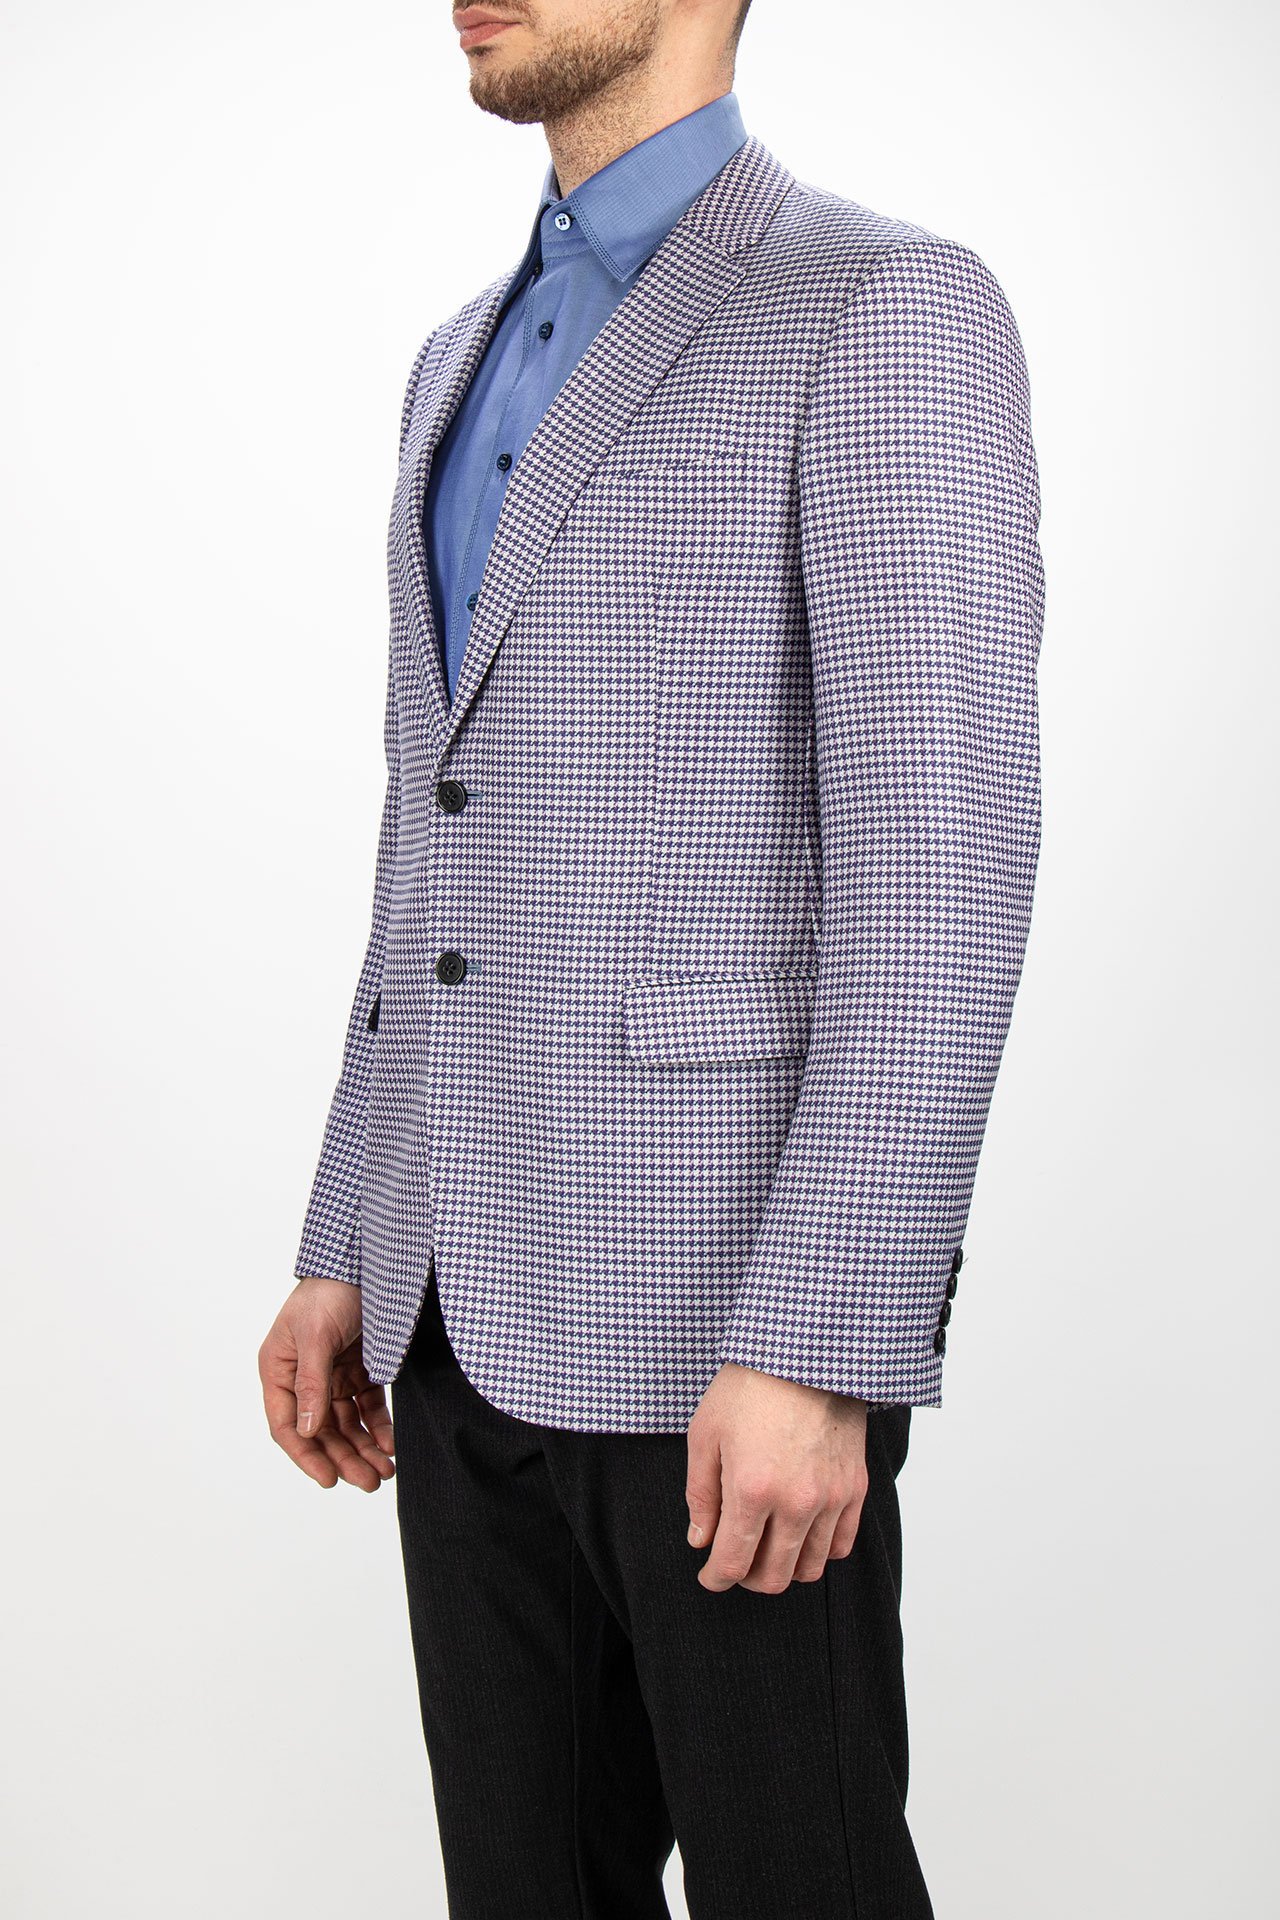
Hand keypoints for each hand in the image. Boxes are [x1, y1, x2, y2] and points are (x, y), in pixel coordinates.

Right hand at [258, 1277, 395, 1490]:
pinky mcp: (359, 1371)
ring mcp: (332, 1376)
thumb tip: (306, 1431)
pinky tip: (392, 1444)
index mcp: (279, 1371)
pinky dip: (379, 1427)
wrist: (365, 1261)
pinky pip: (368, 1408)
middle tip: (371, 1483)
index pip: (287, 1425)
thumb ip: (311, 1384)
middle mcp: (302, 1379)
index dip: (307, 1456)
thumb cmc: (328, 1292)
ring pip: (346, 1425)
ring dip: (364, 1449)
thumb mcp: (316, 1336)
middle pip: (321, 1432)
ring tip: (385, 1472)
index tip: (329, 1481)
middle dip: (345, 1459)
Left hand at [685, 1362, 868, 1593]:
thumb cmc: (749, 1386)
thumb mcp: (705, 1435)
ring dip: (784, 1568)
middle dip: (747, 1578)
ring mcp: (831, 1497)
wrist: (803, 1353)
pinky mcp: (855, 1487)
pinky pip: (841, 1544)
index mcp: (751, 1490)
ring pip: (809, 1568)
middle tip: (736, 1563)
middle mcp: (795, 1502)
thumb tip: (700, 1540)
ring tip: (767, 1548)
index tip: (710, 1576)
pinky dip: (819, 1551)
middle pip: (774, 1576)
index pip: (733, 1562)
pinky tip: (800, 1535)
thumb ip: (700, 1495)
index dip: (716, 1578)